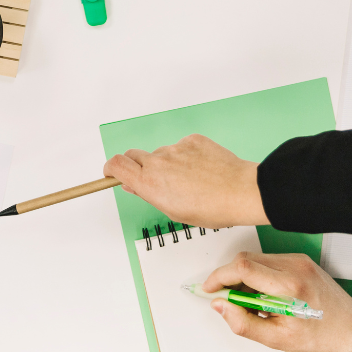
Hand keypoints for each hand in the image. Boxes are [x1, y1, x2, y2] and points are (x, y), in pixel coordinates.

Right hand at [103, 134, 267, 228]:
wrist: (241, 192)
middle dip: (136, 166)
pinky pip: (180, 147)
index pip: (116, 165)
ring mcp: (175, 148)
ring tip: (188, 180)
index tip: (111, 172)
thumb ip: (150, 194)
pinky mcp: (192, 140)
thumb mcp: (174, 211)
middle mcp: (158, 162)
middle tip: (150, 179)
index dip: (110, 168)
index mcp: (150, 183)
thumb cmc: (213, 208)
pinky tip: (200, 170)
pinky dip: (185, 156)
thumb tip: (136, 185)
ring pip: (160, 153)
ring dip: (166, 164)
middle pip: (133, 156)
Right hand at [204, 252, 351, 351]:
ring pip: (256, 258)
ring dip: (244, 276)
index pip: (243, 268)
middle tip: (227, 299)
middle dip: (229, 277)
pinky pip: (269, 260)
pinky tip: (265, 294)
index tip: (209, 289)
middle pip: (246, 259)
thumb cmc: (320, 337)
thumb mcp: (277, 339)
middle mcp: (295, 267)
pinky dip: (259, 274)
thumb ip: (243, 323)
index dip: (219, 276)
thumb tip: (220, 306)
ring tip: (251, 302)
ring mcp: (299, 261)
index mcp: (290, 287)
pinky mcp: (301, 261)